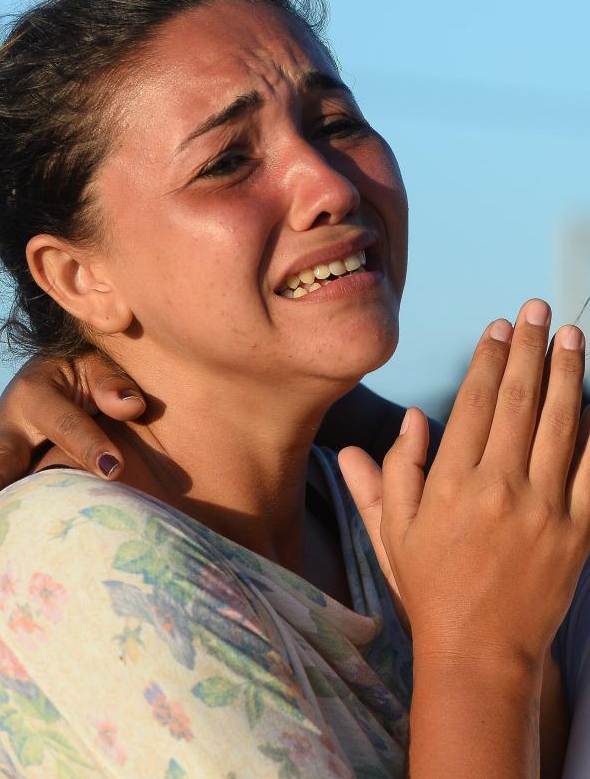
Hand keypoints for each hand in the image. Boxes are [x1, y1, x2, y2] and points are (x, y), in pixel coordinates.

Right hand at [0, 352, 145, 531]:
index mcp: (34, 392)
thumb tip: (131, 405)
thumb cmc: (81, 372)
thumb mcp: (97, 365)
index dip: (89, 446)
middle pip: (1, 456)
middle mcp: (7, 423)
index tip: (113, 470)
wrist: (52, 373)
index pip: (66, 425)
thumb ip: (112, 384)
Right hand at [340, 299, 589, 670]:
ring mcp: (544, 508)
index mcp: (451, 482)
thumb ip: (391, 472)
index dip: (488, 358)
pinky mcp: (578, 530)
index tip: (498, 327)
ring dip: (567, 373)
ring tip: (570, 336)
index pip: (475, 402)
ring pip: (560, 423)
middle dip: (529, 347)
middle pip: (519, 399)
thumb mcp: (392, 531)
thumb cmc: (430, 588)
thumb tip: (408, 417)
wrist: (480, 652)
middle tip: (537, 310)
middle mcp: (499, 486)